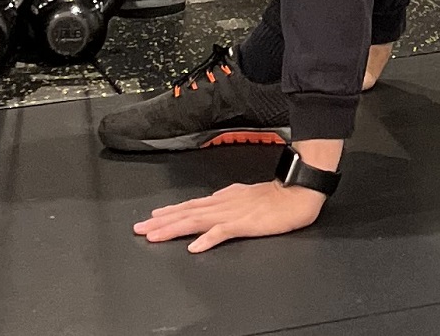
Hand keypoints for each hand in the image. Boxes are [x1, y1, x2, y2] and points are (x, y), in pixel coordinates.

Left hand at [135, 180, 325, 251]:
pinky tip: (194, 247)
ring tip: (155, 236)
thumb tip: (212, 200)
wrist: (299, 191)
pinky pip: (223, 232)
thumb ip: (230, 198)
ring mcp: (234, 213)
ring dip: (174, 228)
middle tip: (140, 229)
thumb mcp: (249, 194)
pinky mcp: (246, 223)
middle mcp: (224, 204)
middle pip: (187, 213)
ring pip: (197, 221)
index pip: (192, 205)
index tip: (152, 218)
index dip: (171, 212)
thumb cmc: (279, 195)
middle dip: (162, 222)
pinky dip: (207, 239)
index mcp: (226, 198)